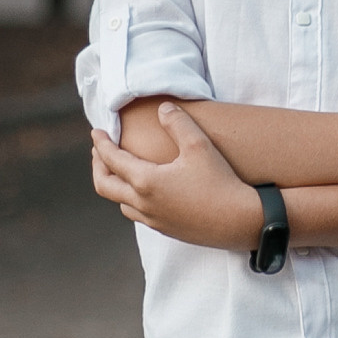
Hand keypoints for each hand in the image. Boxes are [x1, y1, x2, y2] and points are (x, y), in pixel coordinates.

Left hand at [92, 103, 256, 249]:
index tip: (96, 132)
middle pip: (104, 186)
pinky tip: (145, 192)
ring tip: (121, 172)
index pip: (112, 160)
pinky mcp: (166, 230)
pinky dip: (131, 200)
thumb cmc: (220, 182)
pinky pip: (138, 215)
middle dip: (98, 166)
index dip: (101, 144)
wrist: (240, 221)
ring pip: (121, 203)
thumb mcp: (199, 145)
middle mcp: (143, 203)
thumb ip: (178, 122)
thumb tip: (164, 108)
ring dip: (115, 185)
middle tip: (100, 152)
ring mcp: (154, 220)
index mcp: (145, 181)